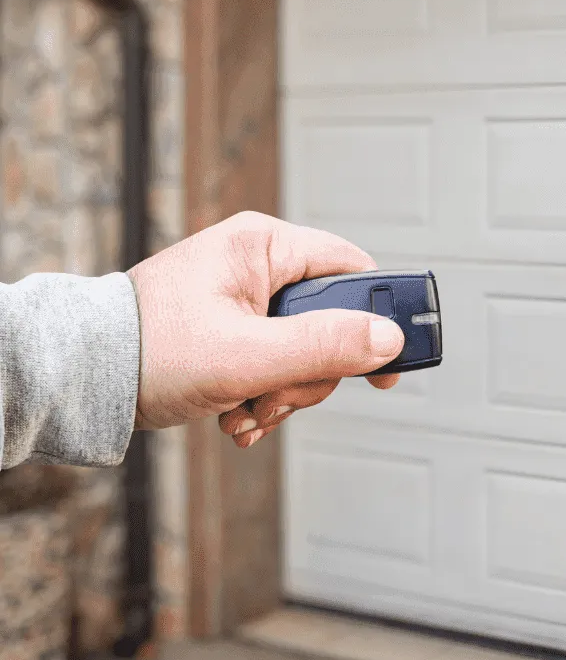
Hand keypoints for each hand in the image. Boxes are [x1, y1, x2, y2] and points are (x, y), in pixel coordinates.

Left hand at [127, 211, 403, 448]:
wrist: (81, 379)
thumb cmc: (147, 350)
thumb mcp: (246, 354)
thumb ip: (323, 345)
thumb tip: (388, 340)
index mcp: (264, 246)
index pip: (352, 269)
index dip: (378, 316)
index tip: (389, 362)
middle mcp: (259, 266)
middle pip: (332, 322)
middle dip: (311, 373)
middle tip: (278, 395)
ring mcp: (247, 299)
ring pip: (307, 351)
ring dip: (285, 393)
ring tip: (247, 410)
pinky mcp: (236, 330)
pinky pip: (279, 364)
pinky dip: (266, 396)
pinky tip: (238, 414)